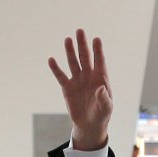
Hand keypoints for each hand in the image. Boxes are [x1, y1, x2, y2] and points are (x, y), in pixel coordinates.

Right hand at [47, 28, 112, 150]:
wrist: (89, 124)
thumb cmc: (102, 115)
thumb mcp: (106, 108)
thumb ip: (104, 98)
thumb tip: (101, 88)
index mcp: (100, 78)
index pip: (99, 61)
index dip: (98, 50)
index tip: (96, 39)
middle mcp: (88, 76)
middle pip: (85, 57)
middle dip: (82, 45)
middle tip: (79, 31)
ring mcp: (77, 80)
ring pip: (73, 63)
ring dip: (70, 52)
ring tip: (67, 40)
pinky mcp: (67, 88)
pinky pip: (61, 76)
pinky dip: (56, 69)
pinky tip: (51, 60)